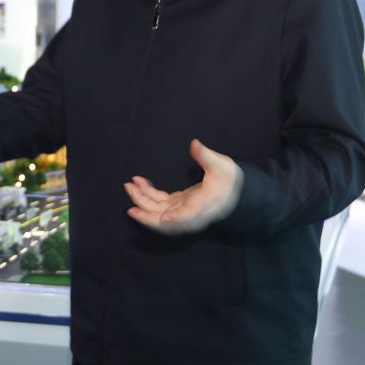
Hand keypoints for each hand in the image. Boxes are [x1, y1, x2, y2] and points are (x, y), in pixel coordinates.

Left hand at [125, 139, 241, 235]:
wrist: (235, 191)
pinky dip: (148, 194)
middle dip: (147, 213)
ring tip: (129, 185)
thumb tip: (194, 144)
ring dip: (142, 200)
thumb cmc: (230, 179)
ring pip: (159, 212)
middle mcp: (191, 213)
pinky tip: (138, 182)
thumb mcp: (221, 165)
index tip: (163, 219)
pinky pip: (159, 204)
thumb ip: (206, 156)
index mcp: (204, 205)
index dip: (176, 219)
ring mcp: (183, 210)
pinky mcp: (178, 205)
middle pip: (167, 220)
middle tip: (131, 202)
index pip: (190, 217)